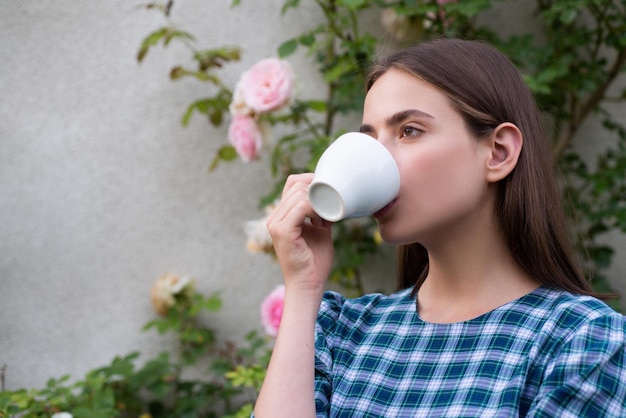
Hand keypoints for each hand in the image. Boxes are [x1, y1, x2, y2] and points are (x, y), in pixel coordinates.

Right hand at [266, 173, 333, 293]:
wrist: (308, 283)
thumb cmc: (314, 261)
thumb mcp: (320, 231)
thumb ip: (321, 216)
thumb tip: (332, 201)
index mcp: (282, 216)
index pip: (292, 184)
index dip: (310, 181)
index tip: (329, 189)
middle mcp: (275, 218)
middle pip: (295, 186)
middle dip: (317, 189)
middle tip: (332, 201)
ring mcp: (276, 224)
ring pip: (298, 194)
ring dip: (318, 199)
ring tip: (328, 212)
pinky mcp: (283, 231)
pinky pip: (300, 207)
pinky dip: (315, 208)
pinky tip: (323, 217)